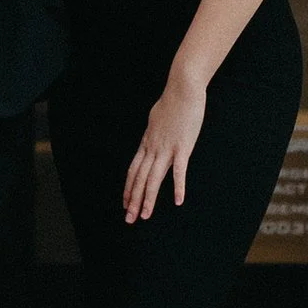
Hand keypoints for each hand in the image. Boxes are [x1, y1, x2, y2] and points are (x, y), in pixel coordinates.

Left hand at [124, 73, 206, 221]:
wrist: (183, 88)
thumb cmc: (172, 101)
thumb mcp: (156, 119)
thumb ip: (153, 132)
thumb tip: (150, 137)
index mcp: (147, 142)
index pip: (133, 170)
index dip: (128, 188)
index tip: (125, 203)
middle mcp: (152, 148)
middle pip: (139, 178)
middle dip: (133, 200)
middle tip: (128, 219)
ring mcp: (166, 148)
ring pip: (153, 179)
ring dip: (148, 199)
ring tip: (144, 216)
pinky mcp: (182, 147)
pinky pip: (178, 171)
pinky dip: (177, 187)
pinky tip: (177, 201)